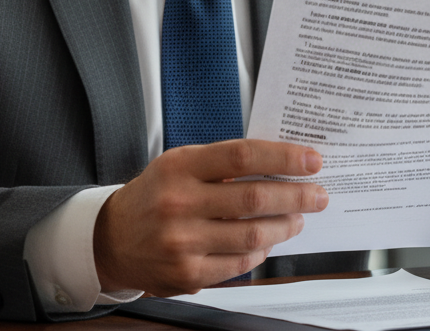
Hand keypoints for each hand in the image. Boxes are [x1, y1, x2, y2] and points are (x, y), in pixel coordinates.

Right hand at [93, 139, 328, 295]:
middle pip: (254, 198)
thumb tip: (281, 165)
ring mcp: (182, 242)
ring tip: (298, 219)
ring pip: (252, 236)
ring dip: (285, 227)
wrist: (111, 239)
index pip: (243, 156)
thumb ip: (224, 164)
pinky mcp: (187, 274)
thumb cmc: (155, 195)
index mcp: (180, 167)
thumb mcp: (180, 165)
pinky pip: (239, 264)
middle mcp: (179, 203)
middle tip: (318, 195)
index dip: (284, 158)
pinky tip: (268, 242)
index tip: (312, 161)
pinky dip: (261, 253)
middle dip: (296, 197)